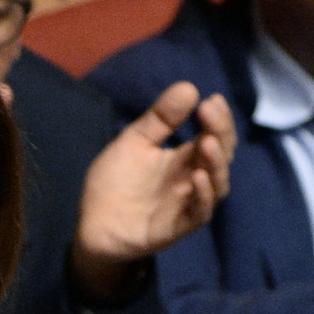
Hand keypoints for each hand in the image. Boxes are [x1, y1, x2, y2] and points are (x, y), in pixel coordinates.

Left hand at [70, 82, 235, 300]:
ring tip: (208, 141)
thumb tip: (189, 87)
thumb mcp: (134, 142)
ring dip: (216, 162)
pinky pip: (200, 212)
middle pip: (221, 155)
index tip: (211, 99)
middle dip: (220, 132)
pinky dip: (203, 195)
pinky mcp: (179, 227)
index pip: (213, 134)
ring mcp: (188, 203)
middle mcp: (193, 179)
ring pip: (218, 184)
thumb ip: (159, 119)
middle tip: (209, 112)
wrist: (92, 223)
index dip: (217, 118)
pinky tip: (196, 176)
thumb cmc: (115, 182)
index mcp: (185, 157)